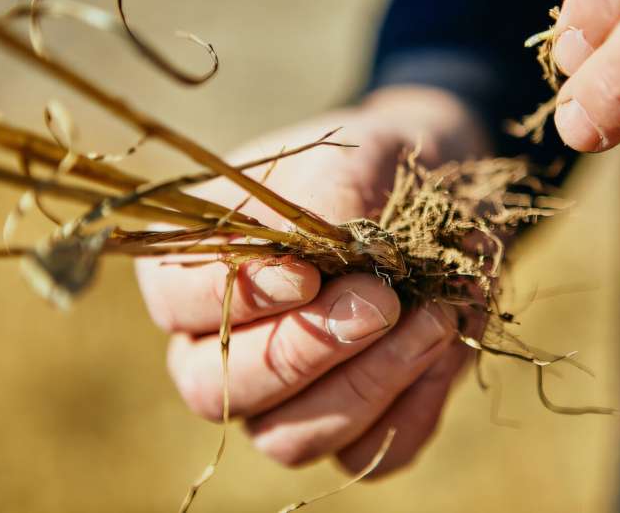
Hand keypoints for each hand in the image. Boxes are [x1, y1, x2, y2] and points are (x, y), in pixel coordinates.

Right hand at [136, 86, 488, 475]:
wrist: (433, 191)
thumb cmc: (368, 171)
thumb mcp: (343, 165)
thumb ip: (319, 209)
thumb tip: (320, 272)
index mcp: (199, 269)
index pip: (177, 302)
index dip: (238, 298)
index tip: (308, 274)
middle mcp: (225, 345)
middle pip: (217, 391)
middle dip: (302, 352)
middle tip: (379, 301)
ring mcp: (283, 396)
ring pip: (288, 439)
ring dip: (365, 387)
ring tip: (431, 321)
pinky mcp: (350, 424)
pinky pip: (363, 454)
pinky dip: (408, 412)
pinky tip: (441, 352)